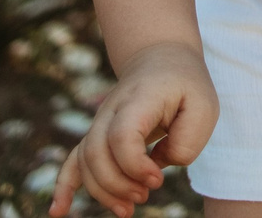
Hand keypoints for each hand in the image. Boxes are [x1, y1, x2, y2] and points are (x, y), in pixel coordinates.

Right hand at [48, 42, 218, 217]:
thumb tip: (158, 166)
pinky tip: (58, 213)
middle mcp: (111, 110)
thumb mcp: (203, 107)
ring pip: (85, 162)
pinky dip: (64, 187)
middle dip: (118, 184)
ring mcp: (100, 123)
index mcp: (139, 99)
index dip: (135, 166)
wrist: (161, 59)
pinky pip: (73, 161)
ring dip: (103, 192)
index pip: (121, 136)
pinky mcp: (97, 136)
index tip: (158, 178)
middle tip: (145, 195)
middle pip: (96, 153)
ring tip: (128, 209)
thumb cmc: (186, 86)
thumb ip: (187, 142)